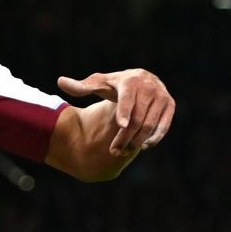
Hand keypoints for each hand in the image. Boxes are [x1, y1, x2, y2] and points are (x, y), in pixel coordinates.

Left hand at [56, 69, 174, 155]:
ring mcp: (162, 95)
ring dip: (137, 140)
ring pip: (150, 123)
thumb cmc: (114, 86)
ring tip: (123, 151)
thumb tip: (60, 82)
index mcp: (131, 80)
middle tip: (114, 150)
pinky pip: (164, 125)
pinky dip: (155, 137)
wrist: (140, 82)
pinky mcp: (170, 105)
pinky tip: (143, 146)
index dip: (125, 111)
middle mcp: (150, 86)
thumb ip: (82, 87)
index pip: (129, 97)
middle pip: (138, 116)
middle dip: (125, 136)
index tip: (121, 125)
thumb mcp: (98, 84)